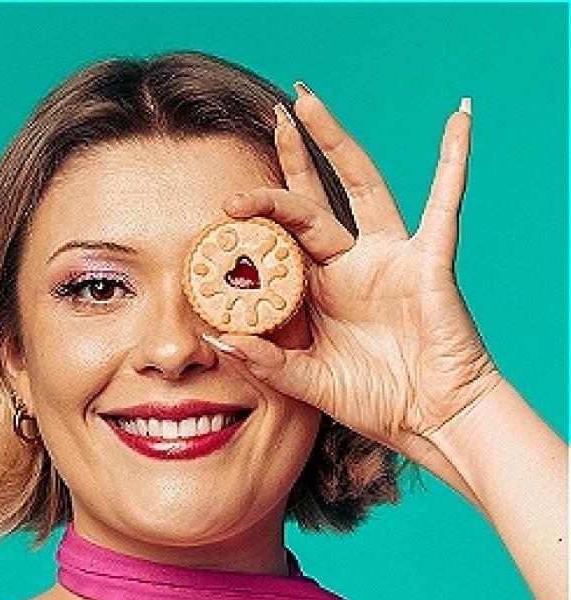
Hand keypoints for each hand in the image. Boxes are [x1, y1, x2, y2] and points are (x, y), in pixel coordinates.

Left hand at [215, 86, 501, 470]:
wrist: (430, 420)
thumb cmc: (374, 401)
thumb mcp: (308, 382)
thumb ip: (266, 362)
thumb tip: (217, 338)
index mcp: (319, 291)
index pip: (281, 240)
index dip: (257, 217)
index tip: (224, 204)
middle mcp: (350, 265)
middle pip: (314, 199)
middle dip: (292, 159)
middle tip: (272, 116)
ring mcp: (389, 258)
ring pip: (362, 187)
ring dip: (337, 143)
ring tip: (310, 103)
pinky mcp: (429, 262)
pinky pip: (445, 205)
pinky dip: (454, 163)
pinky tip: (459, 121)